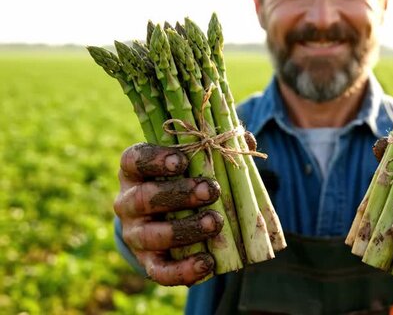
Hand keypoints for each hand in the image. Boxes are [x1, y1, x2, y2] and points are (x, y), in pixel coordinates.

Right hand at [113, 143, 223, 285]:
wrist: (167, 220)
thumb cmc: (184, 179)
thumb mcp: (194, 160)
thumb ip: (216, 146)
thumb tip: (246, 138)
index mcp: (135, 171)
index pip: (135, 160)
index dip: (155, 159)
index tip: (182, 160)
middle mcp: (128, 202)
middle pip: (145, 198)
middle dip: (180, 194)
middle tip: (212, 190)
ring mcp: (135, 234)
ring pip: (153, 235)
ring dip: (186, 230)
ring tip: (215, 223)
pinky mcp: (147, 261)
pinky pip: (160, 271)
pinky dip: (183, 270)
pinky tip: (207, 263)